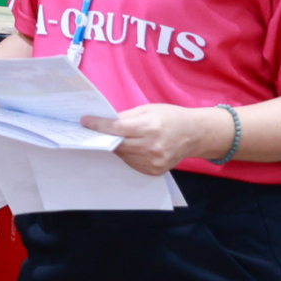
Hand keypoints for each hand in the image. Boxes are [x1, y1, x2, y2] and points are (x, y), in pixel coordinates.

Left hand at [81, 103, 221, 175]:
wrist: (194, 134)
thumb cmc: (170, 117)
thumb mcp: (147, 109)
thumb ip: (125, 117)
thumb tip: (104, 122)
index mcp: (150, 128)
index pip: (117, 129)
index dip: (99, 126)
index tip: (85, 122)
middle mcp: (152, 147)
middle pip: (118, 145)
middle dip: (103, 137)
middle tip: (92, 131)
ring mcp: (154, 162)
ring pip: (123, 156)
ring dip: (114, 147)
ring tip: (110, 138)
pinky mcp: (155, 171)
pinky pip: (132, 164)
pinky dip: (126, 156)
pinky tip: (127, 147)